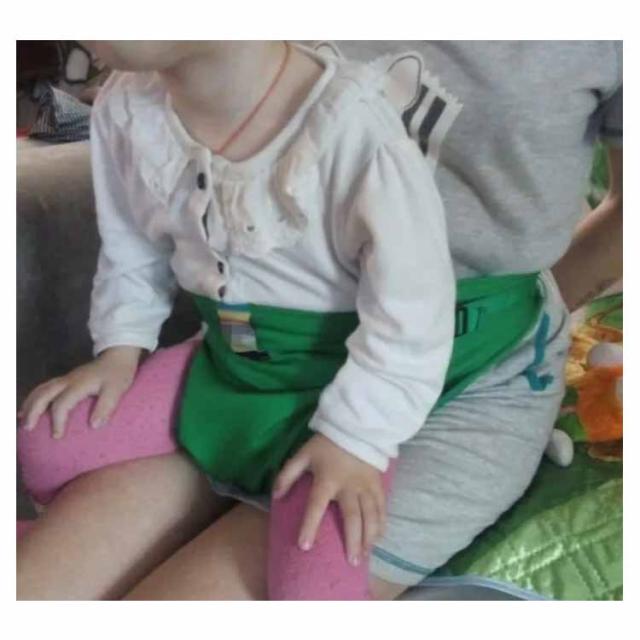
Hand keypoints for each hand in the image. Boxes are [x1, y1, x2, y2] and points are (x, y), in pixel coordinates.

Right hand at [18, 346, 141, 438]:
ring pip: (41, 389)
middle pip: (43, 394)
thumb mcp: (117, 390)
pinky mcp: (67, 379)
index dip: (57, 421)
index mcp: (79, 384)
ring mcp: (66, 378)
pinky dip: (34, 397)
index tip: (57, 436)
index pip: (61, 404)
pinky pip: (45, 387)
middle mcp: (68, 380)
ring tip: (22, 420)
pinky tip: (29, 407)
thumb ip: (106, 407)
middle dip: (33, 411)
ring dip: (30, 404)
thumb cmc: (119, 374)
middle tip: (28, 428)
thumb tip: (94, 426)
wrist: (118, 356)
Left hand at [273, 433, 385, 566]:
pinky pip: (382, 507)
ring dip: (369, 537)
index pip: (316, 506)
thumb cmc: (326, 444)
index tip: (305, 546)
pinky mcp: (377, 484)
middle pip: (352, 517)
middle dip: (352, 541)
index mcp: (327, 479)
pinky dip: (381, 523)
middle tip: (351, 562)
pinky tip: (379, 537)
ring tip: (365, 554)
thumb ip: (288, 474)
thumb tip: (275, 495)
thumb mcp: (303, 454)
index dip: (309, 525)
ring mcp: (366, 486)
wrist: (356, 426)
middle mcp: (349, 486)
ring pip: (371, 515)